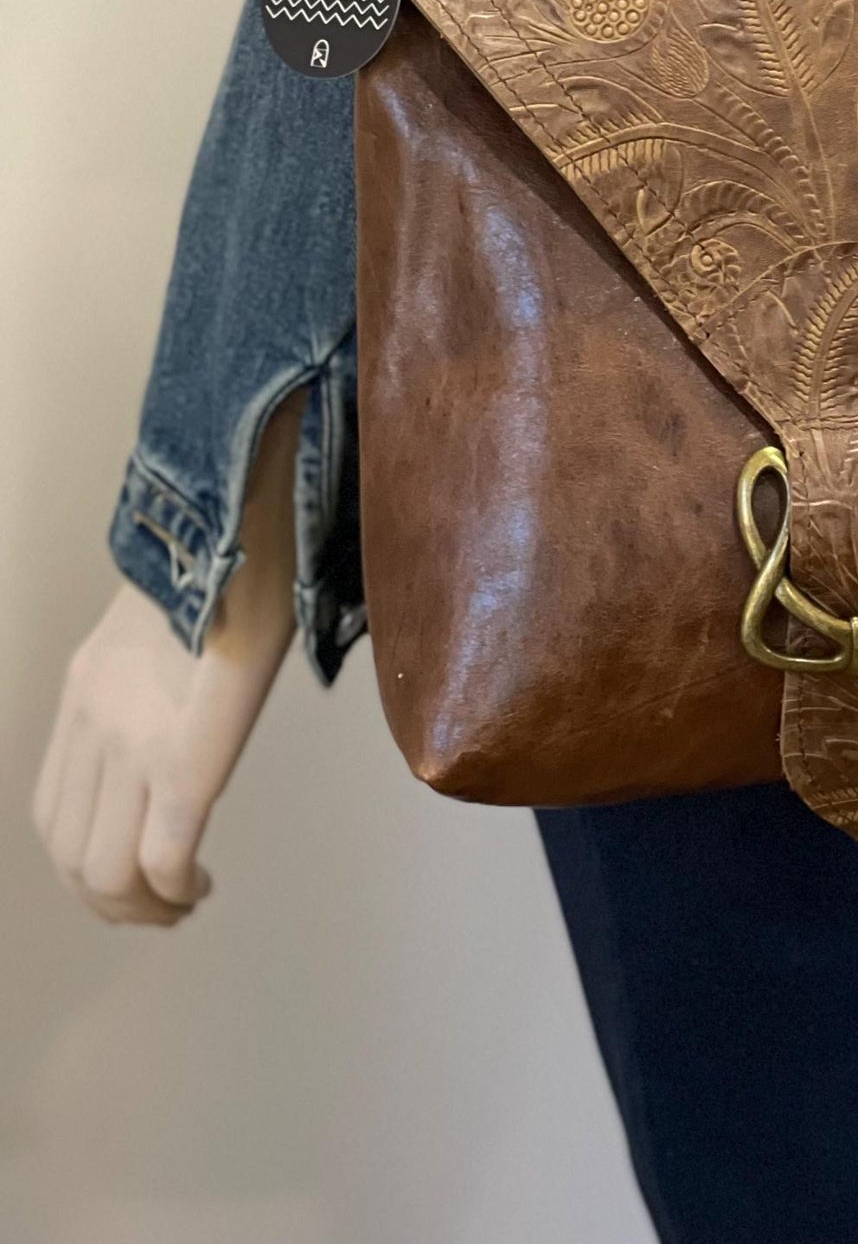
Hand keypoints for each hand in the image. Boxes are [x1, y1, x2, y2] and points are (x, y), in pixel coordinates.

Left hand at [33, 394, 302, 924]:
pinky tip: (196, 887)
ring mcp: (134, 737)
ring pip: (108, 868)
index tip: (138, 875)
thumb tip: (195, 682)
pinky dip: (173, 888)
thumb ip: (167, 658)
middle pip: (72, 854)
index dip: (85, 864)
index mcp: (88, 688)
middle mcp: (95, 719)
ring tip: (180, 906)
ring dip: (142, 907)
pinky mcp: (184, 752)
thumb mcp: (174, 609)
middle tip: (161, 911)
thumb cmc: (237, 546)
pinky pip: (162, 853)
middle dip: (112, 904)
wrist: (245, 504)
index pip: (53, 811)